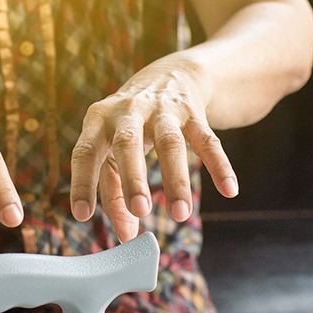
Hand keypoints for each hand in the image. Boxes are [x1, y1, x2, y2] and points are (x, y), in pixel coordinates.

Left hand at [69, 62, 237, 242]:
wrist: (169, 76)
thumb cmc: (129, 126)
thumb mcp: (112, 151)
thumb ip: (113, 192)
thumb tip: (125, 236)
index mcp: (98, 121)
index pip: (85, 151)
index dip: (83, 182)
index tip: (82, 215)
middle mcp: (128, 111)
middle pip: (128, 144)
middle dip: (133, 179)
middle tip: (140, 212)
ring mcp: (162, 110)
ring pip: (170, 144)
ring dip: (176, 180)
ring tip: (180, 215)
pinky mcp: (193, 112)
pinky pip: (207, 140)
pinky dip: (219, 165)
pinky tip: (229, 190)